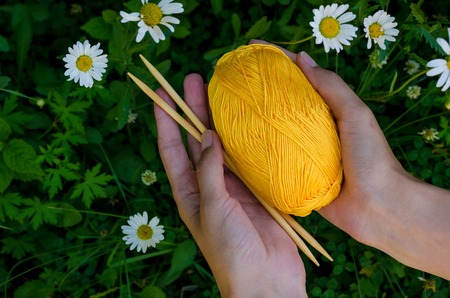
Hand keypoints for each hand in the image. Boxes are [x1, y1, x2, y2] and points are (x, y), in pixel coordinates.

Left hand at [155, 74, 306, 296]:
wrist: (266, 280)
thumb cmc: (230, 250)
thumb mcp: (212, 208)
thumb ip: (209, 171)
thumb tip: (205, 136)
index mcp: (189, 192)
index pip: (172, 149)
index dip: (165, 121)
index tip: (161, 94)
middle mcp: (209, 185)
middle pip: (199, 141)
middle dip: (194, 110)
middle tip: (195, 79)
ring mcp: (234, 187)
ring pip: (226, 146)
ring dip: (223, 120)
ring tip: (223, 91)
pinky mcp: (257, 190)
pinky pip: (250, 159)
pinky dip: (249, 141)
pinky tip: (252, 121)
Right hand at [250, 40, 449, 278]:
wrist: (376, 207)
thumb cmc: (371, 158)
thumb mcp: (356, 115)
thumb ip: (332, 87)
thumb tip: (303, 59)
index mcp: (326, 111)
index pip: (299, 79)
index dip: (277, 63)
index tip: (252, 51)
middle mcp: (311, 129)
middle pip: (280, 103)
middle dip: (258, 90)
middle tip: (231, 80)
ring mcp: (301, 153)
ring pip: (272, 131)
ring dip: (252, 121)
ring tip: (225, 109)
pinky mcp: (295, 176)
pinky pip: (270, 161)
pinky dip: (255, 153)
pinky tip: (234, 146)